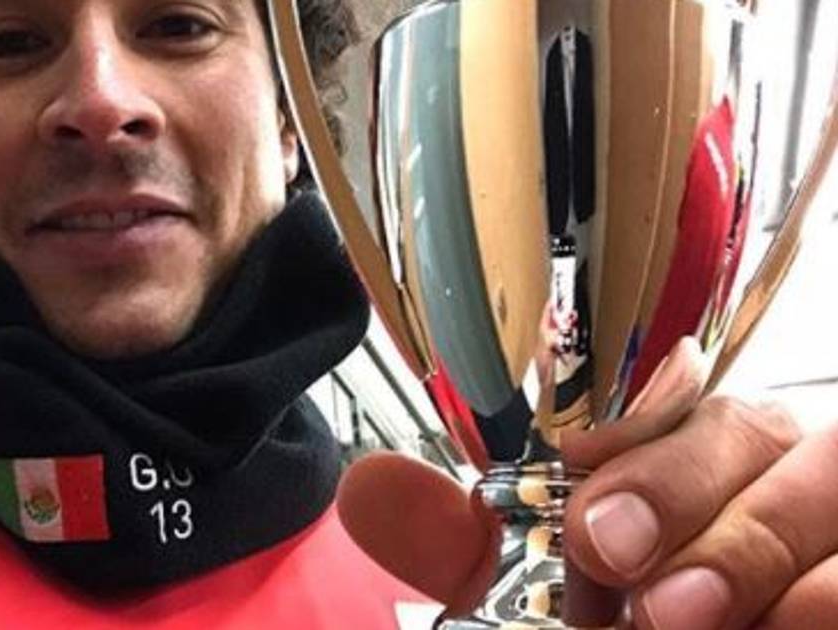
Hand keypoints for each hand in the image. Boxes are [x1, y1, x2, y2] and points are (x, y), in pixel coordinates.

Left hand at [338, 339, 837, 628]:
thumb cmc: (629, 615)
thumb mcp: (536, 595)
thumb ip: (466, 547)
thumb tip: (368, 488)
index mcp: (700, 453)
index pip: (682, 395)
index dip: (633, 425)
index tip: (573, 467)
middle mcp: (784, 474)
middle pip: (759, 428)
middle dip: (679, 486)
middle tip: (609, 553)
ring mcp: (836, 532)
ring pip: (833, 485)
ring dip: (751, 547)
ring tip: (674, 614)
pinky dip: (820, 596)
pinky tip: (772, 626)